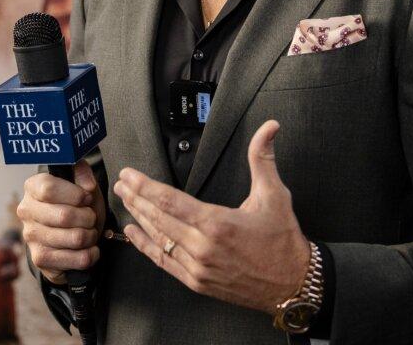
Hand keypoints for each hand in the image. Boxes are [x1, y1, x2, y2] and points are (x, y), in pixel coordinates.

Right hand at [18, 159, 105, 283]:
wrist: (70, 233)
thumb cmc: (76, 205)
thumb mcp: (83, 185)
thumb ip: (84, 175)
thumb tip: (87, 185)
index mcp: (33, 187)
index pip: (49, 189)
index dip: (75, 195)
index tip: (86, 198)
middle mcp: (26, 211)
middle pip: (64, 216)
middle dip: (88, 217)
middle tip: (91, 218)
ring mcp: (30, 237)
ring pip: (75, 238)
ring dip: (91, 236)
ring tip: (90, 232)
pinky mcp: (40, 259)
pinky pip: (77, 259)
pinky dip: (91, 254)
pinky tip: (89, 249)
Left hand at [114, 120, 310, 314]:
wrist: (292, 284)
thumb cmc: (283, 240)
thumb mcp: (275, 194)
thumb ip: (263, 158)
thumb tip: (270, 127)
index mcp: (217, 224)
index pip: (170, 201)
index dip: (145, 186)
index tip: (129, 174)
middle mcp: (202, 247)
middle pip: (158, 218)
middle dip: (136, 198)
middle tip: (120, 183)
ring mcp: (197, 268)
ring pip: (158, 239)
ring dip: (138, 218)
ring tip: (124, 201)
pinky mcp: (197, 282)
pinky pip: (164, 262)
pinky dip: (146, 247)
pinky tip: (133, 234)